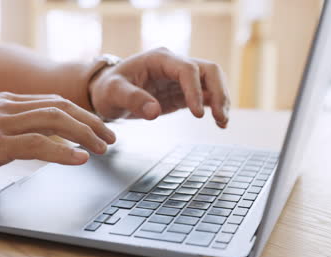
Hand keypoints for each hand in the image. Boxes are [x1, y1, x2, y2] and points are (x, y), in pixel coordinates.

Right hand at [0, 92, 115, 190]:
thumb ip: (14, 126)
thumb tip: (42, 138)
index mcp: (8, 101)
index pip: (55, 101)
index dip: (82, 113)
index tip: (98, 126)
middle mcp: (8, 106)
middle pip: (61, 107)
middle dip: (91, 121)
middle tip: (111, 136)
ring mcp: (2, 123)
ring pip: (54, 121)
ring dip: (84, 134)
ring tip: (103, 148)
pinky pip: (37, 144)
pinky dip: (62, 151)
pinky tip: (80, 158)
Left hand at [89, 47, 230, 127]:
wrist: (108, 93)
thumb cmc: (109, 88)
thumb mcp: (113, 92)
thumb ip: (132, 99)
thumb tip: (154, 112)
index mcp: (159, 59)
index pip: (187, 69)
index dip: (195, 90)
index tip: (197, 113)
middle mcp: (174, 65)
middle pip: (208, 70)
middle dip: (218, 92)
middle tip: (220, 117)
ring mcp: (180, 78)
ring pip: (212, 82)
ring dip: (221, 100)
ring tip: (222, 122)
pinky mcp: (182, 93)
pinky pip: (205, 96)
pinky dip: (215, 107)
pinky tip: (220, 122)